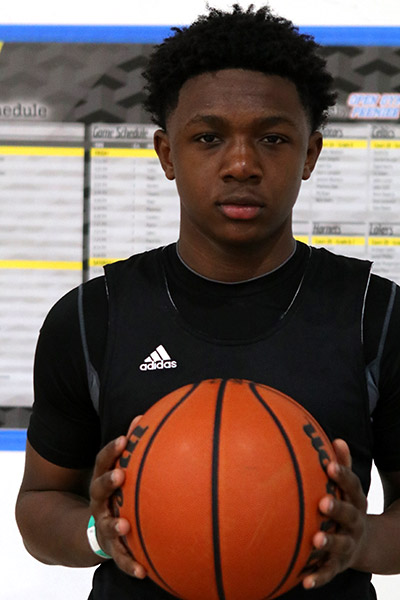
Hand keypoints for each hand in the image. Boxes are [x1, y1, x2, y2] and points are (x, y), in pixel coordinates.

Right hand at [89, 417, 145, 578]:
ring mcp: (103, 525)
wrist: (93, 532)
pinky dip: (130, 564)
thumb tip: (143, 417)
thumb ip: (132, 447)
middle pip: (97, 490)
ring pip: (105, 525)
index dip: (111, 450)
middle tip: (120, 474)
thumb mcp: (119, 471)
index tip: (123, 439)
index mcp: (103, 481)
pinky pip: (120, 558)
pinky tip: (143, 572)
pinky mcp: (112, 548)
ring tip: (124, 526)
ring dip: (114, 525)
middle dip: (108, 481)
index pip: (102, 462)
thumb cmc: (116, 493)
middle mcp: (99, 502)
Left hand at [302, 439, 367, 589]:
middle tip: (323, 502)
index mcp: (356, 502)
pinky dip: (317, 577)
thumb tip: (337, 438)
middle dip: (337, 509)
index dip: (342, 475)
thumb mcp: (349, 489)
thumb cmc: (347, 506)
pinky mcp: (338, 565)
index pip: (352, 487)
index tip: (329, 465)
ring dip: (329, 542)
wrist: (365, 545)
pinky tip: (304, 581)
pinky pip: (327, 572)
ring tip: (315, 539)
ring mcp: (348, 545)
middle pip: (349, 515)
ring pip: (340, 545)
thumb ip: (342, 465)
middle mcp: (355, 524)